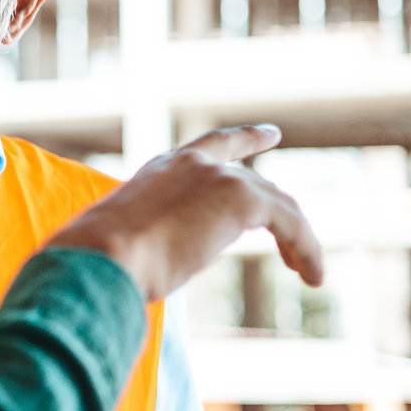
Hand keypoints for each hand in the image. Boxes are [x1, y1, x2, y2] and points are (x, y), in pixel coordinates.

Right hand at [50, 125, 322, 302]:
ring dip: (298, 240)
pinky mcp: (240, 197)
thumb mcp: (120, 245)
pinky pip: (290, 222)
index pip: (211, 146)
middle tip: (299, 244)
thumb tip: (124, 270)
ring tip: (309, 273)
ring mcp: (216, 176)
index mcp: (160, 170)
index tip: (271, 133)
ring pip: (278, 203)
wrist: (101, 258)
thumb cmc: (97, 263)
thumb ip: (137, 244)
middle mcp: (190, 163)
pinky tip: (313, 276)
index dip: (246, 139)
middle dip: (280, 211)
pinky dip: (308, 249)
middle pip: (254, 181)